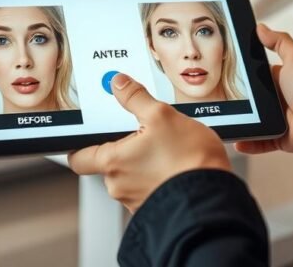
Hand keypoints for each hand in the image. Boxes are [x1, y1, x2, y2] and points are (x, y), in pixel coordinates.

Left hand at [68, 73, 230, 212]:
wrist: (214, 198)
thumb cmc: (189, 160)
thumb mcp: (162, 115)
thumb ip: (136, 97)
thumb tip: (119, 83)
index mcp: (112, 162)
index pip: (78, 157)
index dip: (81, 144)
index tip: (90, 134)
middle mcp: (119, 186)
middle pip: (109, 164)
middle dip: (125, 148)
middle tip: (145, 134)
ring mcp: (136, 201)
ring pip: (131, 176)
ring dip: (143, 163)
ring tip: (168, 149)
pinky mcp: (156, 209)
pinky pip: (149, 189)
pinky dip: (158, 177)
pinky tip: (176, 166)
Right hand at [235, 23, 292, 154]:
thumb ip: (280, 41)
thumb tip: (261, 28)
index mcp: (280, 81)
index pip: (255, 76)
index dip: (242, 74)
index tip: (224, 72)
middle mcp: (277, 100)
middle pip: (250, 99)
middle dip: (236, 99)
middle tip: (217, 97)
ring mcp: (276, 120)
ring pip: (251, 120)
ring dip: (239, 121)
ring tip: (222, 119)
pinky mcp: (276, 137)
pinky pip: (258, 141)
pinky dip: (247, 141)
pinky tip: (236, 139)